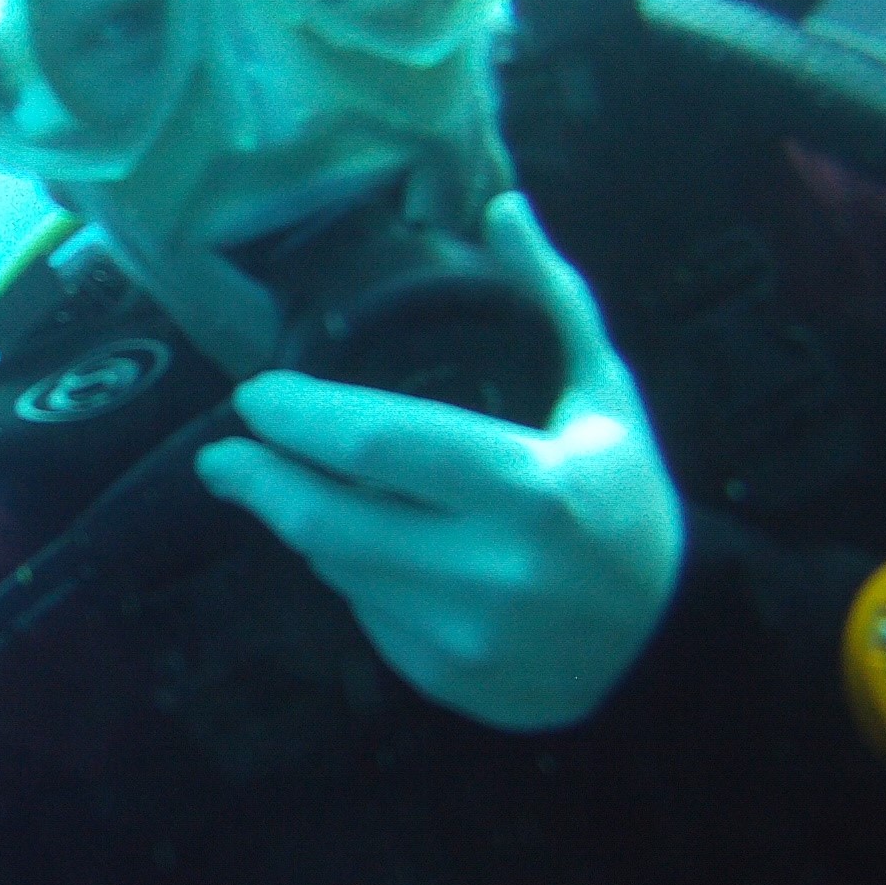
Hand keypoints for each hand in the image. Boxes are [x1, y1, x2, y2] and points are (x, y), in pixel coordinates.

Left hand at [193, 190, 682, 728]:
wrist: (664, 641)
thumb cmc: (626, 498)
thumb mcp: (604, 396)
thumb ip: (551, 300)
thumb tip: (504, 204)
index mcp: (533, 489)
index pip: (382, 444)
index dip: (302, 418)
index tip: (255, 396)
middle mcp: (492, 573)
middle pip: (330, 520)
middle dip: (260, 481)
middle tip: (221, 454)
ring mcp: (465, 639)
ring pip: (337, 569)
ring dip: (303, 524)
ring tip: (292, 486)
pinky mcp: (445, 680)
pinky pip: (363, 615)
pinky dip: (350, 574)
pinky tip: (363, 548)